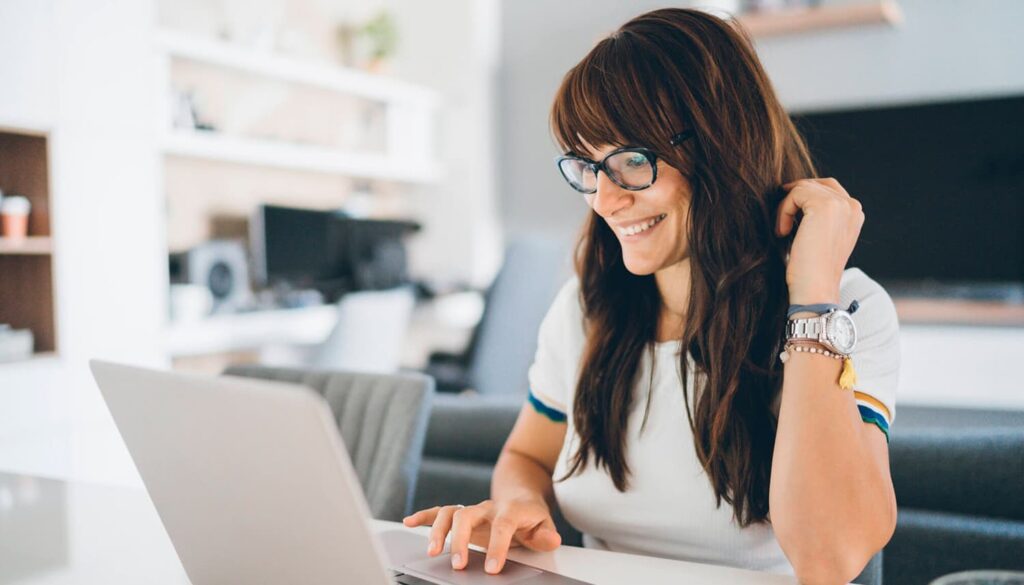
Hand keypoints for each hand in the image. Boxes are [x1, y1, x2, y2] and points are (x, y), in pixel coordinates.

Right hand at [402, 499, 561, 573]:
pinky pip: (439, 511)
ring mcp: (472, 510)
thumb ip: (545, 534)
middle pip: (468, 515)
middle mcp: (487, 508)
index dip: (497, 546)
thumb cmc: (530, 516)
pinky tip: (409, 522)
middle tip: (459, 565)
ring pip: (450, 512)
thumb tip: (551, 540)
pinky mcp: (461, 514)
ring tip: (433, 552)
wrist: (520, 496)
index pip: (502, 525)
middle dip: (460, 540)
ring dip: (438, 530)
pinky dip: (423, 516)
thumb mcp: (544, 525)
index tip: (491, 569)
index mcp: (510, 510)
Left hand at [776, 177, 864, 304]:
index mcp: (855, 214)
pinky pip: (795, 194)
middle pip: (816, 184)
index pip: (828, 189)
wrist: (816, 290)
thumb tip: (793, 194)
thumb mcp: (820, 238)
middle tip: (783, 221)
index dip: (804, 198)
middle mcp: (853, 206)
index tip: (790, 218)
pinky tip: (783, 232)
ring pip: (803, 188)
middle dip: (795, 199)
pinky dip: (784, 211)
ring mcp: (841, 204)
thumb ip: (818, 217)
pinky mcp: (825, 205)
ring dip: (787, 207)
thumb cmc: (812, 270)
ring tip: (783, 231)